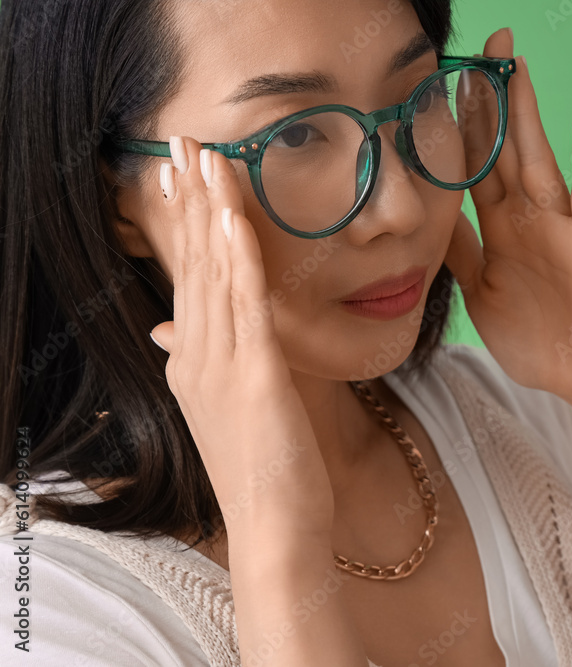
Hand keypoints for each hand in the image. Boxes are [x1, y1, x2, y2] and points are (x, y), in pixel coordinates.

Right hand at [150, 136, 335, 542]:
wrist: (273, 527)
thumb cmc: (261, 470)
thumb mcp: (225, 409)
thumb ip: (203, 364)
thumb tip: (170, 332)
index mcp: (193, 362)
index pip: (187, 278)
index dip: (183, 224)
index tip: (178, 178)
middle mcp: (197, 357)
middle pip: (192, 263)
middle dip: (188, 199)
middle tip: (181, 143)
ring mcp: (221, 365)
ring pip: (213, 272)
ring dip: (211, 209)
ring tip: (205, 156)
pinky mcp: (254, 376)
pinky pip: (245, 303)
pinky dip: (239, 255)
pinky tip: (236, 214)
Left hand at [444, 28, 571, 412]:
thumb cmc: (537, 338)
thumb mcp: (481, 295)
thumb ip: (461, 256)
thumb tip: (429, 221)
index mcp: (498, 231)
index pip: (473, 168)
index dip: (457, 128)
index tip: (441, 84)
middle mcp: (527, 219)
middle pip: (503, 150)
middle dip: (493, 101)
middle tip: (484, 48)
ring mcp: (560, 228)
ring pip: (538, 160)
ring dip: (528, 116)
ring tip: (518, 67)